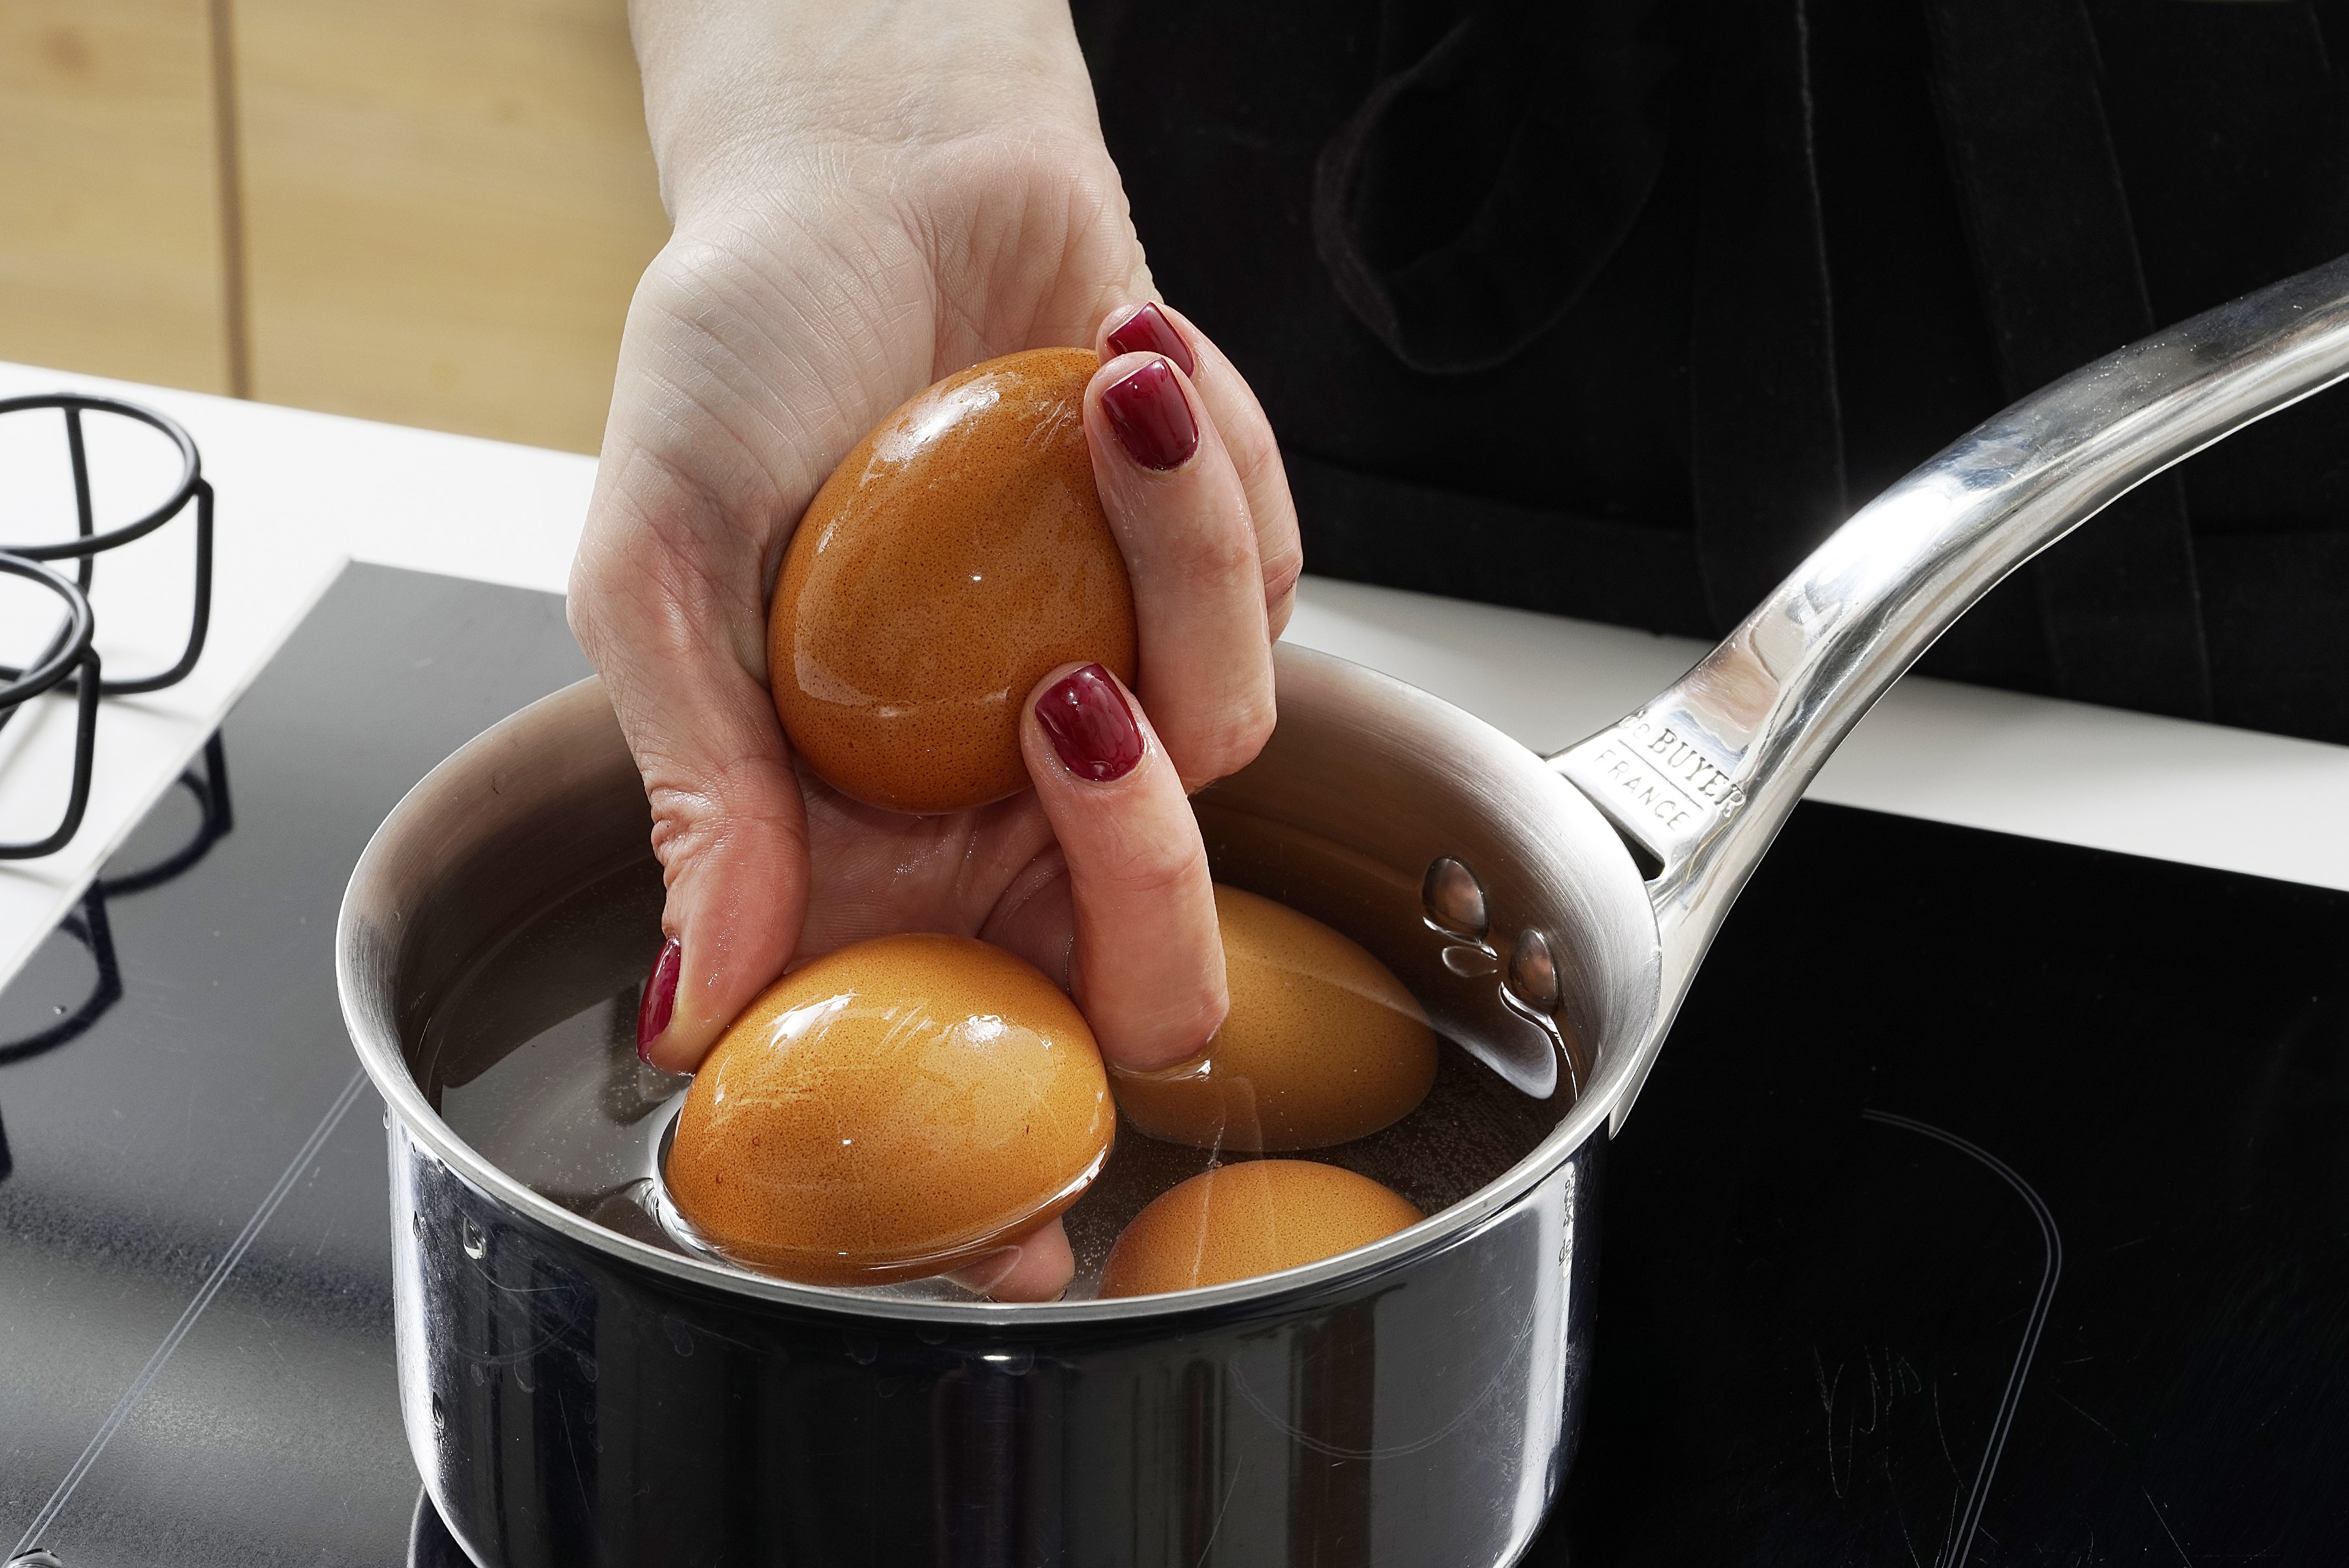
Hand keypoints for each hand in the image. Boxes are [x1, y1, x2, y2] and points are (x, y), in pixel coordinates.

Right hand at [569, 0, 1300, 1298]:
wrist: (883, 175)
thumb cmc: (741, 348)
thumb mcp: (654, 554)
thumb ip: (686, 779)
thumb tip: (690, 1001)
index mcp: (846, 835)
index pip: (917, 1055)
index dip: (968, 1186)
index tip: (1009, 1257)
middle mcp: (990, 803)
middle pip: (1137, 969)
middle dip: (1143, 868)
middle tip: (1071, 704)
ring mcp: (1113, 703)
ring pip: (1225, 752)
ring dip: (1173, 558)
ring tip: (1088, 400)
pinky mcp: (1208, 595)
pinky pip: (1276, 598)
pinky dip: (1210, 472)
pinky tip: (1124, 371)